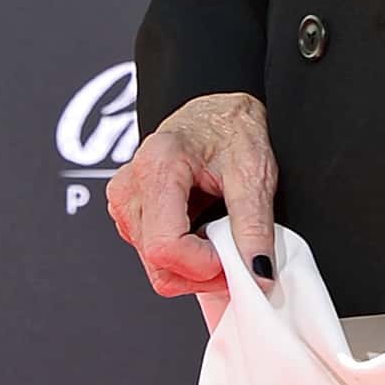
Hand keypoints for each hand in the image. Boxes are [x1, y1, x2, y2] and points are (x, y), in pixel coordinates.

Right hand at [106, 90, 276, 299]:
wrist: (217, 111)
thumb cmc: (232, 129)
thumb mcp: (255, 174)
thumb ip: (255, 227)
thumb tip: (259, 274)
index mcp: (157, 167)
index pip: (165, 247)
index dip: (204, 266)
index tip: (235, 260)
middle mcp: (130, 187)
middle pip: (158, 264)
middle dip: (203, 272)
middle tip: (236, 253)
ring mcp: (124, 202)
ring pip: (156, 269)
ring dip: (195, 268)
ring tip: (221, 236)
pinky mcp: (128, 214)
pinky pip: (154, 259)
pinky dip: (186, 260)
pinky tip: (204, 233)